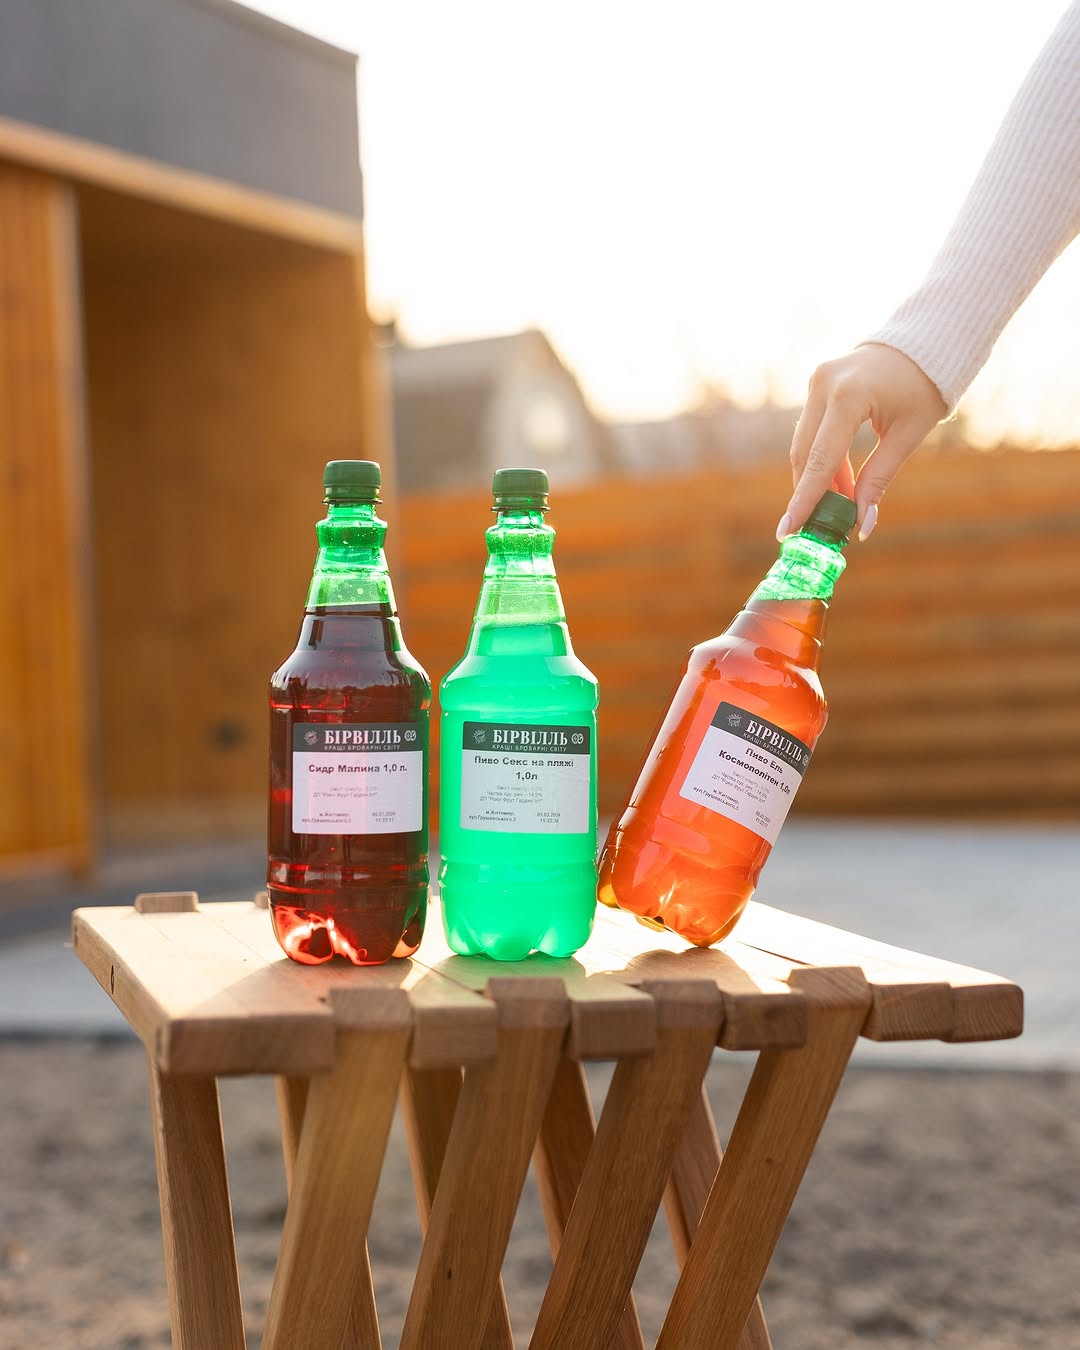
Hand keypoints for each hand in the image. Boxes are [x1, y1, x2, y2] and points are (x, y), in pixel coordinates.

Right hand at [779, 343, 947, 540]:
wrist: (927, 340)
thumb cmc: (925, 386)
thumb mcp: (907, 436)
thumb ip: (879, 479)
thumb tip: (862, 525)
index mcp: (848, 396)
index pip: (819, 460)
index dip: (804, 500)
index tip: (787, 531)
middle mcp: (824, 385)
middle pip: (804, 454)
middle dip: (809, 494)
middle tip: (818, 529)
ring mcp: (817, 381)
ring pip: (804, 444)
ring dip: (818, 479)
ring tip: (839, 508)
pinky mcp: (818, 383)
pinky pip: (812, 431)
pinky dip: (823, 459)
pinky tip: (841, 483)